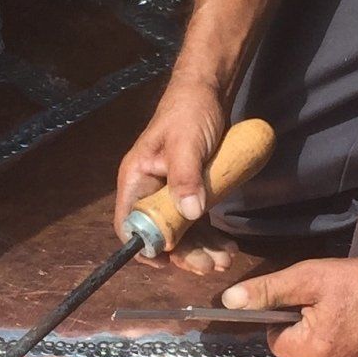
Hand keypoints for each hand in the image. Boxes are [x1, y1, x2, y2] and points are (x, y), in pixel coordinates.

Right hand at [116, 76, 234, 277]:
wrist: (208, 90)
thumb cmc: (189, 112)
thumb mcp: (186, 143)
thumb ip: (185, 178)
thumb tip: (189, 214)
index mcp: (137, 179)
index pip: (129, 223)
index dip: (144, 247)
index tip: (167, 263)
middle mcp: (150, 189)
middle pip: (160, 232)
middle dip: (184, 252)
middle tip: (209, 267)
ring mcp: (170, 190)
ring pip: (182, 230)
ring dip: (201, 248)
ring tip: (224, 260)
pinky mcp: (190, 189)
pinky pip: (196, 220)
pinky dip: (210, 235)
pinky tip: (227, 246)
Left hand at [222, 256, 357, 356]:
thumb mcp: (311, 278)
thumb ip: (269, 291)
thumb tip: (230, 301)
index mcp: (312, 351)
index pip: (274, 341)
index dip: (285, 319)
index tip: (308, 301)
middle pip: (295, 350)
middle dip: (305, 328)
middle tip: (330, 304)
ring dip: (322, 337)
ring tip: (347, 313)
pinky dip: (340, 346)